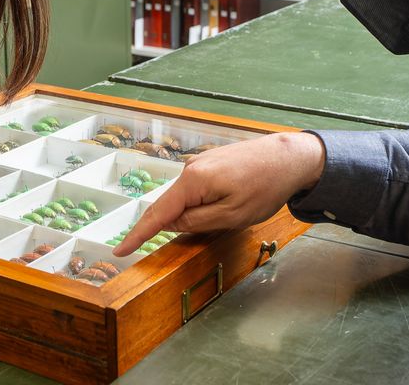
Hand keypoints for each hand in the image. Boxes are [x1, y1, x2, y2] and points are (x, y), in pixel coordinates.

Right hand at [113, 131, 325, 255]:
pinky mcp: (210, 163)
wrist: (289, 157)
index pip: (157, 214)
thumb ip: (197, 222)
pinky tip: (230, 203)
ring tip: (235, 211)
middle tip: (208, 227)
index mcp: (193, 181)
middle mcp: (190, 168)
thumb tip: (171, 224)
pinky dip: (203, 203)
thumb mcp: (232, 215)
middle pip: (171, 205)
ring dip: (198, 213)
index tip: (119, 251)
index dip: (137, 235)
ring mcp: (200, 163)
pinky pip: (197, 190)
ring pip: (187, 198)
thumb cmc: (265, 187)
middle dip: (177, 225)